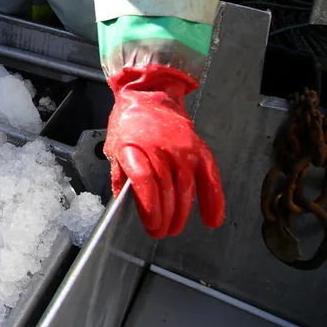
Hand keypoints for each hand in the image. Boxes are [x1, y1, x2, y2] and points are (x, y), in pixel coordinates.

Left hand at [105, 64, 224, 237]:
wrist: (149, 94)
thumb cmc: (128, 123)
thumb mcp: (113, 147)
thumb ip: (120, 175)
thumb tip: (125, 202)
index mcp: (134, 147)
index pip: (145, 180)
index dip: (150, 206)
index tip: (151, 224)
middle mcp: (160, 147)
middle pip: (166, 188)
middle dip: (165, 216)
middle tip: (161, 232)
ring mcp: (181, 147)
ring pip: (185, 187)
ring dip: (182, 213)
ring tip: (175, 228)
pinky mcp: (198, 148)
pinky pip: (209, 176)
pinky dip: (213, 199)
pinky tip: (212, 218)